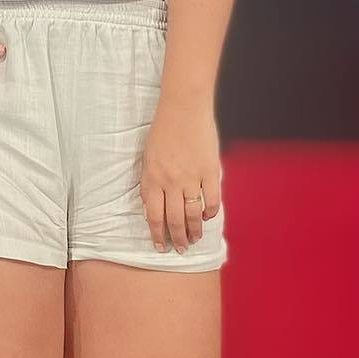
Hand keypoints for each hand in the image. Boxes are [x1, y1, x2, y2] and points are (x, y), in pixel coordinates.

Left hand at [140, 101, 221, 252]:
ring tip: (195, 238)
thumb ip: (150, 185)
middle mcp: (171, 182)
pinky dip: (210, 212)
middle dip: (177, 239)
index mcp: (153, 179)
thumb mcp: (148, 159)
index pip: (154, 217)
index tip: (161, 246)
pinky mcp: (210, 171)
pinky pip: (211, 200)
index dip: (158, 235)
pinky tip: (207, 217)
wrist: (183, 108)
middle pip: (174, 220)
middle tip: (181, 249)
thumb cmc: (163, 131)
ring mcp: (191, 177)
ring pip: (192, 214)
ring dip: (194, 230)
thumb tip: (151, 211)